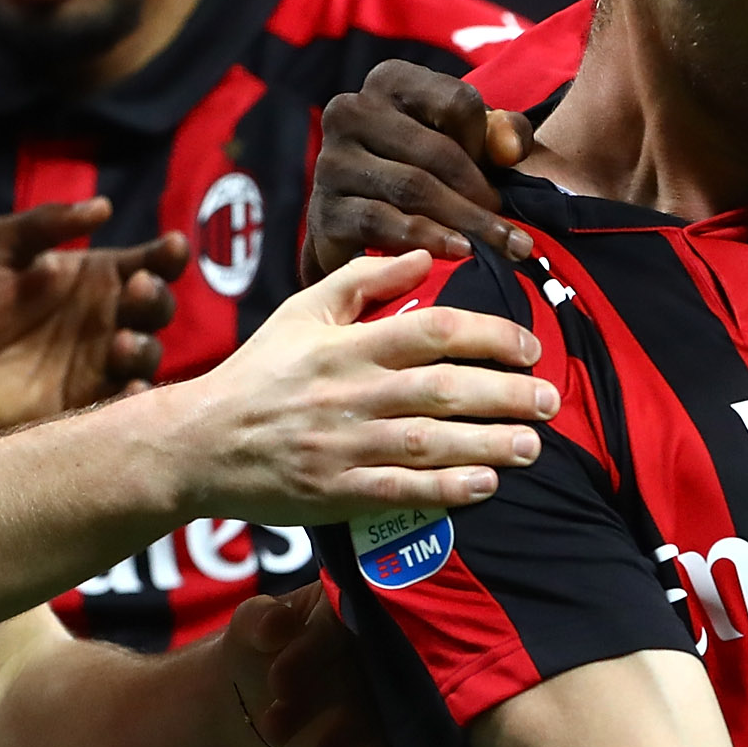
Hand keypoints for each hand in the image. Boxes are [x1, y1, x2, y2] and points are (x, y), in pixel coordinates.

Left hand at [0, 198, 188, 433]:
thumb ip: (46, 224)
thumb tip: (103, 207)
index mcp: (93, 280)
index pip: (147, 263)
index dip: (167, 255)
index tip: (171, 246)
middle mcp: (104, 321)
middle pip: (155, 308)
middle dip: (155, 298)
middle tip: (136, 288)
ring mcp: (97, 365)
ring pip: (147, 355)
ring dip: (144, 347)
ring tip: (120, 343)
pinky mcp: (83, 407)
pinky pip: (123, 406)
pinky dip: (134, 399)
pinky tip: (129, 387)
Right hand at [177, 249, 554, 523]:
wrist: (197, 443)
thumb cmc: (257, 373)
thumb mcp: (300, 313)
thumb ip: (362, 281)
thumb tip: (425, 255)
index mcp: (346, 346)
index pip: (431, 330)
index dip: (488, 334)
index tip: (528, 346)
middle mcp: (349, 393)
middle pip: (442, 388)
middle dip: (505, 394)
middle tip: (550, 400)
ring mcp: (342, 446)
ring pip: (429, 442)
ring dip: (488, 444)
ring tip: (533, 446)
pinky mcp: (334, 492)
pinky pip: (398, 491)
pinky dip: (444, 490)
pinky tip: (484, 486)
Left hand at [227, 589, 397, 746]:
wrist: (257, 689)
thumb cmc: (260, 641)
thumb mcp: (251, 625)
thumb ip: (259, 619)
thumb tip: (278, 625)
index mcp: (351, 608)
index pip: (341, 626)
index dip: (312, 654)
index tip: (278, 682)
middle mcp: (378, 648)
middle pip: (363, 676)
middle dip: (322, 708)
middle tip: (273, 727)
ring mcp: (385, 692)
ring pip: (375, 723)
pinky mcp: (382, 733)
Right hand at [304, 57, 535, 279]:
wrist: (360, 229)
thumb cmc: (425, 173)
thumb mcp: (469, 143)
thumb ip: (501, 135)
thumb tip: (511, 150)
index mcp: (390, 81)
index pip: (458, 103)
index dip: (485, 143)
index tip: (498, 175)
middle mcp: (351, 110)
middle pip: (437, 152)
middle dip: (483, 197)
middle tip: (516, 234)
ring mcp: (332, 159)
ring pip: (412, 188)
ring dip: (465, 222)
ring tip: (500, 248)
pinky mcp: (324, 208)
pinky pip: (382, 222)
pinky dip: (426, 240)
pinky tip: (458, 253)